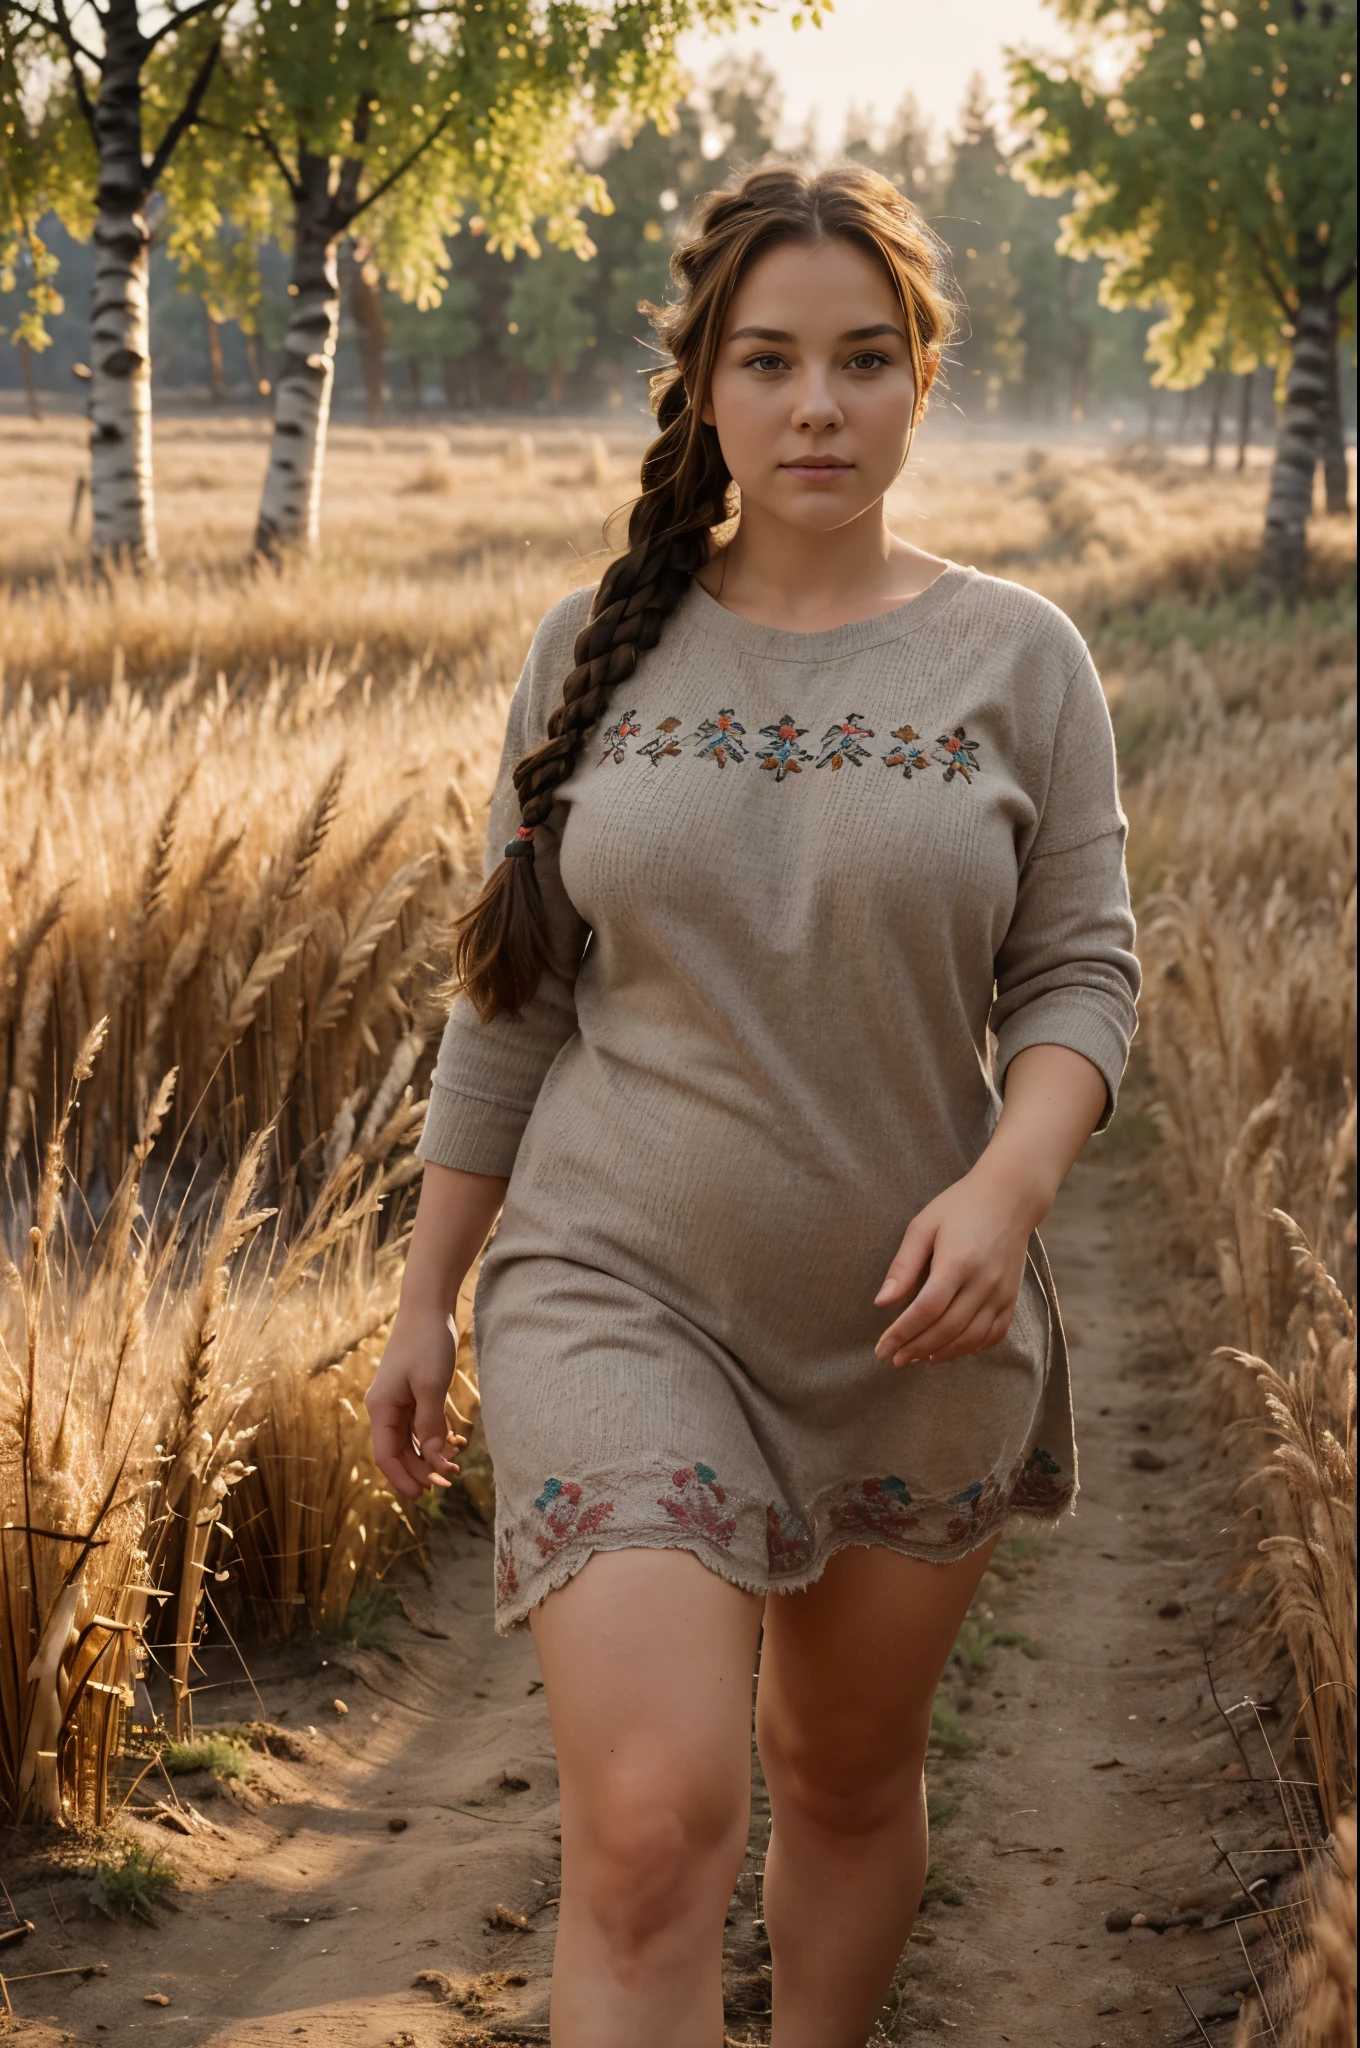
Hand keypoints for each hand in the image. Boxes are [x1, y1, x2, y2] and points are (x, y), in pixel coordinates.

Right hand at [365, 1304, 466, 1500]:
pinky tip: (450, 1445)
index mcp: (381, 1408)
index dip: (403, 1478)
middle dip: (420, 1470)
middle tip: (448, 1483)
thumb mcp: (430, 1386)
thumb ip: (429, 1425)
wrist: (427, 1307)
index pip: (386, 1456)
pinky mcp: (412, 1392)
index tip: (423, 1496)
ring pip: (409, 1440)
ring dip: (427, 1456)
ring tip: (452, 1468)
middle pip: (398, 1451)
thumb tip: (432, 1459)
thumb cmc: (427, 1343)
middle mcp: (385, 1407)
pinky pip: (418, 1424)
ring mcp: (398, 1400)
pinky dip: (431, 1438)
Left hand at [872, 1159, 1040, 1367]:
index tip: (882, 1348)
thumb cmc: (960, 1207)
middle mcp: (983, 1281)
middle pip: (947, 1329)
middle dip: (916, 1348)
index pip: (926, 1310)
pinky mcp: (1012, 1297)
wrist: (1010, 1198)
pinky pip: (994, 1334)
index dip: (901, 1333)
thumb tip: (882, 1302)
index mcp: (958, 1261)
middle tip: (894, 1359)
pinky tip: (950, 1350)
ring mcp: (1002, 1292)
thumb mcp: (923, 1226)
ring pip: (971, 1338)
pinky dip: (971, 1348)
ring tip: (918, 1358)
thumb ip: (903, 1266)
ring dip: (942, 1353)